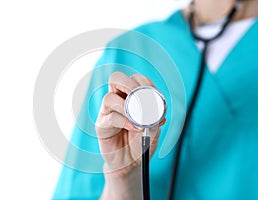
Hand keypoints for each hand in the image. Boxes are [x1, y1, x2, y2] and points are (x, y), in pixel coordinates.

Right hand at [95, 72, 165, 199]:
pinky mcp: (102, 125)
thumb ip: (155, 118)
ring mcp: (107, 112)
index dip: (145, 82)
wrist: (132, 163)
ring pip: (109, 98)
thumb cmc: (141, 142)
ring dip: (127, 106)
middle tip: (141, 98)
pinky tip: (135, 128)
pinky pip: (111, 118)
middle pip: (115, 78)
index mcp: (130, 96)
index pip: (134, 79)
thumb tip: (155, 108)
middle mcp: (117, 100)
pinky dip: (125, 121)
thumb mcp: (154, 129)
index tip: (155, 94)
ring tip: (140, 119)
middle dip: (130, 84)